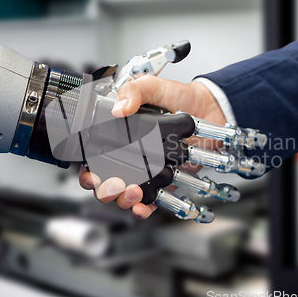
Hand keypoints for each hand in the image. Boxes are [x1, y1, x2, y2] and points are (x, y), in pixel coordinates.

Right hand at [79, 76, 225, 219]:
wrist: (210, 109)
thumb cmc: (180, 97)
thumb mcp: (153, 86)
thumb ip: (134, 92)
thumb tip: (119, 109)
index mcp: (119, 135)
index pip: (94, 158)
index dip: (87, 170)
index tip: (91, 174)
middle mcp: (129, 157)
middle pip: (104, 182)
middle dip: (104, 190)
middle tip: (114, 185)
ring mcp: (146, 171)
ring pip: (123, 195)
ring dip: (123, 200)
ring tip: (132, 192)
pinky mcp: (164, 182)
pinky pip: (149, 202)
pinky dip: (142, 209)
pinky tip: (141, 207)